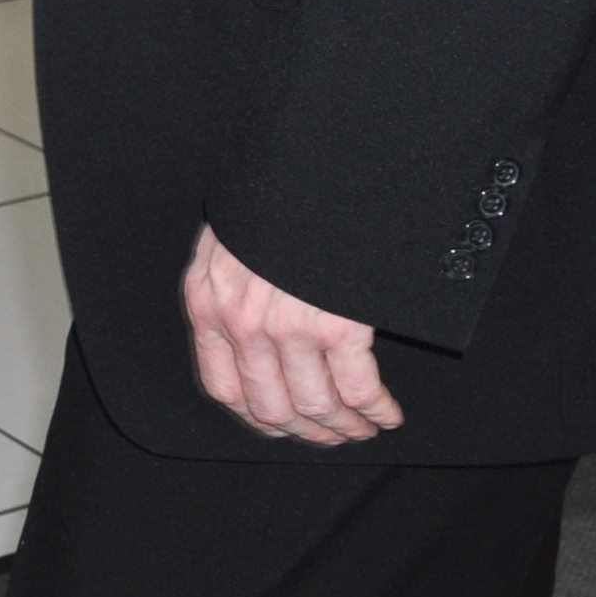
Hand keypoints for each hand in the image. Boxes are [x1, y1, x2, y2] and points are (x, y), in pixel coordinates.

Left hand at [182, 223, 402, 444]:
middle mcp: (240, 322)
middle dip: (309, 431)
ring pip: (317, 407)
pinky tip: (387, 413)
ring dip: (346, 427)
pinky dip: (376, 411)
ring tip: (365, 427)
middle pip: (273, 408)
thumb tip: (251, 345)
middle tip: (336, 435)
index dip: (259, 418)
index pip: (225, 389)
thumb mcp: (230, 244)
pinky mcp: (336, 326)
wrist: (311, 161)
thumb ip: (231, 292)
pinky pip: (358, 391)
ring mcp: (287, 327)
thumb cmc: (273, 202)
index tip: (285, 427)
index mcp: (208, 303)